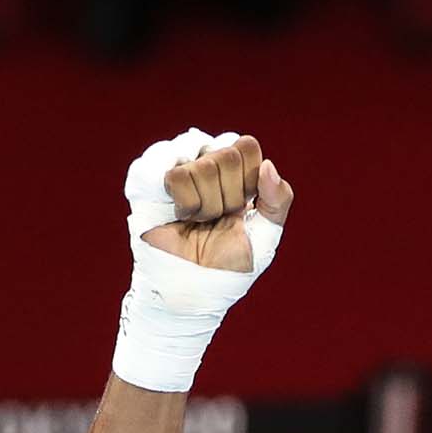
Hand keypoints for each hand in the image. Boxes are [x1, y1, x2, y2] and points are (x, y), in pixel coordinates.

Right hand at [139, 134, 295, 273]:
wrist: (194, 287)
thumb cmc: (228, 264)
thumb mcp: (266, 236)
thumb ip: (279, 199)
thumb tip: (268, 164)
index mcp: (236, 170)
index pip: (246, 146)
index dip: (247, 181)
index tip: (240, 209)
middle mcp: (207, 163)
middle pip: (226, 156)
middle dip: (227, 198)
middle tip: (216, 219)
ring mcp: (180, 169)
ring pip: (203, 165)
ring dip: (205, 205)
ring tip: (197, 221)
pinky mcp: (152, 179)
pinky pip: (176, 174)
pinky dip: (185, 203)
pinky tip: (180, 215)